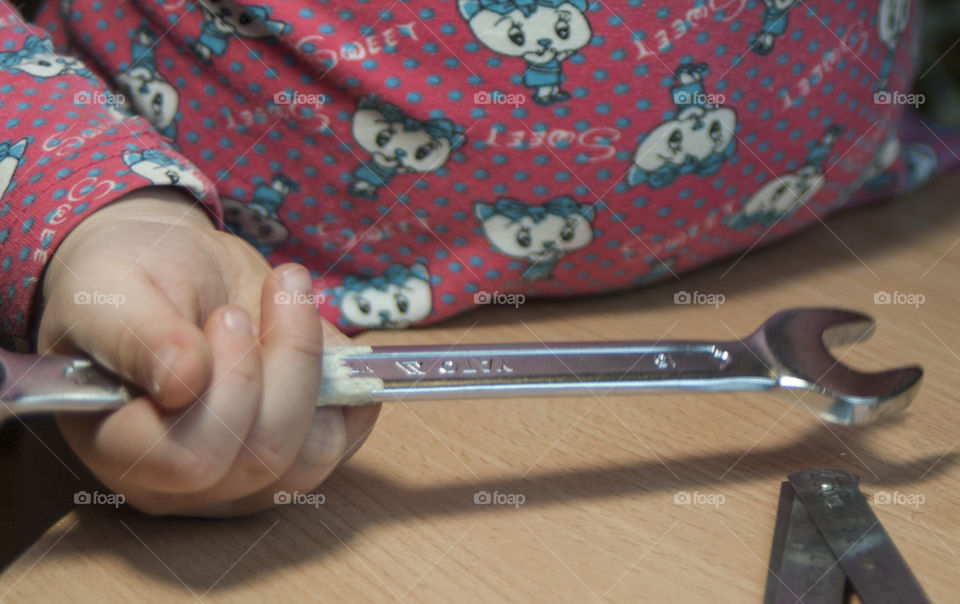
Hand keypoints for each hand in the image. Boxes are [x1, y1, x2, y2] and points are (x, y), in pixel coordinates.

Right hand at [38, 187, 379, 515]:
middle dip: (282, 363)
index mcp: (119, 449)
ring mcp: (245, 476)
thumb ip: (138, 337)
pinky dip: (348, 376)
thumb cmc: (126, 279)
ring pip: (314, 452)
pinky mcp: (296, 453)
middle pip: (263, 455)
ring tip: (283, 297)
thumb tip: (183, 380)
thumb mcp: (112, 289)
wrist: (171, 269)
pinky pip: (348, 433)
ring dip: (311, 362)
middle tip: (256, 300)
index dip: (228, 389)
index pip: (190, 458)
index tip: (228, 315)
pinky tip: (317, 329)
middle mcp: (182, 482)